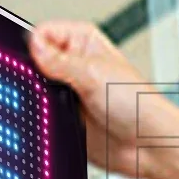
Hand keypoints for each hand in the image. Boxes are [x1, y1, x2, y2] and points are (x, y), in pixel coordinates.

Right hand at [28, 20, 178, 178]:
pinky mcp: (62, 113)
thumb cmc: (138, 105)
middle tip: (49, 86)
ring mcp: (67, 89)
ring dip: (37, 96)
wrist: (146, 146)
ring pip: (34, 87)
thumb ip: (59, 60)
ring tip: (57, 104)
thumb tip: (33, 45)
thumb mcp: (94, 74)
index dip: (35, 47)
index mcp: (83, 41)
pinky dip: (38, 114)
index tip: (38, 63)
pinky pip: (38, 110)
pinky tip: (52, 117)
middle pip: (33, 60)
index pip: (42, 33)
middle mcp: (74, 62)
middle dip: (33, 74)